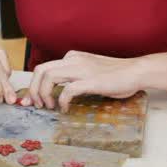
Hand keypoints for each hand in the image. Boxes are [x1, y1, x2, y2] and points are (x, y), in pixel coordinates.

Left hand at [22, 50, 145, 112]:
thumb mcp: (88, 70)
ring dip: (43, 94)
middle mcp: (73, 60)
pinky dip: (62, 101)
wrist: (135, 71)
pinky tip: (65, 109)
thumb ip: (74, 76)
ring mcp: (82, 69)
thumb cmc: (115, 74)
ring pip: (49, 77)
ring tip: (49, 107)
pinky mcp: (91, 81)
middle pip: (41, 70)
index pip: (44, 67)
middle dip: (33, 89)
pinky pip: (68, 90)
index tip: (31, 100)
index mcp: (72, 57)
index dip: (33, 85)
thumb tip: (57, 91)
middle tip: (36, 105)